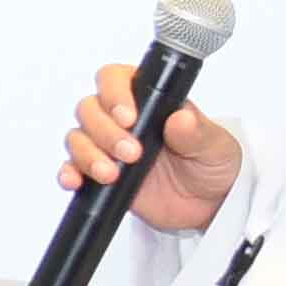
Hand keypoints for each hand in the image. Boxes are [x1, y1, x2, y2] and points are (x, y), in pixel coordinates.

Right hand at [64, 60, 239, 229]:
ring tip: (113, 175)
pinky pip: (72, 168)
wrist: (208, 206)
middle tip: (131, 153)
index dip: (114, 93)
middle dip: (105, 132)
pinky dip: (70, 174)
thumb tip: (181, 118)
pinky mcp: (99, 174)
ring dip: (89, 155)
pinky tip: (76, 181)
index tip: (129, 117)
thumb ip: (197, 132)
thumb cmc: (212, 165)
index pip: (115, 79)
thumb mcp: (215, 146)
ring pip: (78, 137)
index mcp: (148, 99)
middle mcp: (122, 119)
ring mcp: (107, 146)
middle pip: (90, 108)